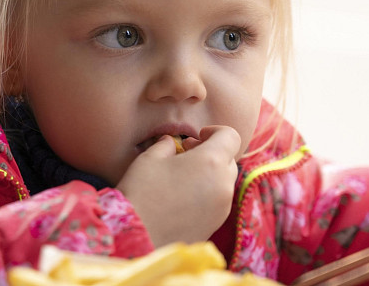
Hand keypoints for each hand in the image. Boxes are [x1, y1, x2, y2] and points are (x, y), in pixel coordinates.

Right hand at [116, 125, 239, 247]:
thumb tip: (171, 143)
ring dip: (210, 174)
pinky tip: (183, 197)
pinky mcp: (215, 225)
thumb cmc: (142, 192)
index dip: (216, 131)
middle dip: (212, 153)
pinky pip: (218, 201)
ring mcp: (222, 208)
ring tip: (183, 177)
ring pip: (224, 182)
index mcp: (211, 162)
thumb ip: (166, 145)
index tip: (197, 136)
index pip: (231, 136)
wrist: (137, 238)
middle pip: (229, 159)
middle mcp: (223, 185)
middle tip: (187, 154)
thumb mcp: (150, 158)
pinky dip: (207, 193)